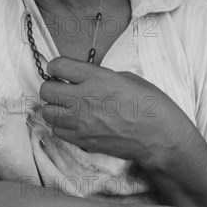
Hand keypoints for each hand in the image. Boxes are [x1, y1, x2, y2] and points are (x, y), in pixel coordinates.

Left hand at [40, 56, 195, 166]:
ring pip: (47, 112)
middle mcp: (84, 98)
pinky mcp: (83, 141)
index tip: (61, 71)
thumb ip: (98, 76)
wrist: (160, 137)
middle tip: (62, 89)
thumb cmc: (149, 104)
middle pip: (46, 90)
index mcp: (97, 78)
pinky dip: (62, 126)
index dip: (56, 66)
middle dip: (52, 87)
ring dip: (55, 108)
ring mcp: (81, 122)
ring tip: (68, 107)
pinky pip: (57, 131)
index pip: (58, 65)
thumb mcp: (125, 77)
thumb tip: (81, 78)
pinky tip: (76, 123)